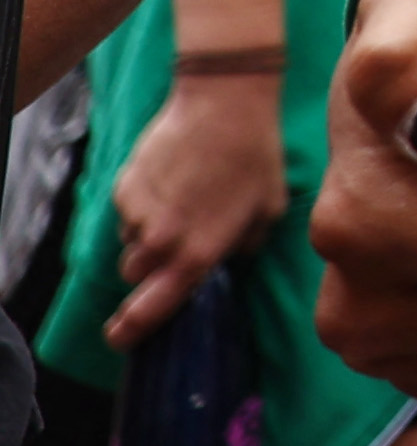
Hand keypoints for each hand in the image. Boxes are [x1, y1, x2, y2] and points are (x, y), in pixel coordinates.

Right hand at [99, 73, 289, 347]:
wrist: (224, 104)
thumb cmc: (256, 156)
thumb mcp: (268, 208)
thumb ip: (245, 245)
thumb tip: (229, 258)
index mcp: (198, 254)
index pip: (153, 308)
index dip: (133, 329)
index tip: (120, 341)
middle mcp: (162, 242)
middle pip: (137, 276)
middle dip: (151, 266)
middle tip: (176, 239)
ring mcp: (137, 215)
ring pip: (130, 243)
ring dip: (148, 234)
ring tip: (182, 200)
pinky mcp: (124, 189)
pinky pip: (125, 213)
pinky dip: (142, 206)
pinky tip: (172, 179)